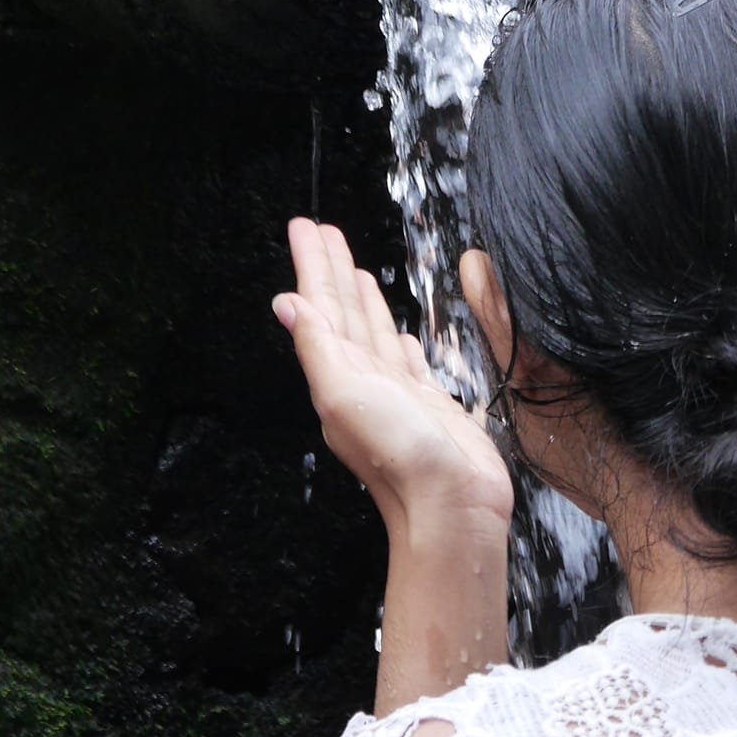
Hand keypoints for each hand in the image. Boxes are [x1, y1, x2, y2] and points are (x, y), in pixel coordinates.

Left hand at [274, 218, 512, 541]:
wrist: (451, 508)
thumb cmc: (400, 455)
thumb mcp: (345, 393)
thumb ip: (317, 346)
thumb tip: (285, 304)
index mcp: (337, 373)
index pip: (320, 304)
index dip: (313, 265)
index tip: (304, 228)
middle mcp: (362, 380)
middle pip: (344, 311)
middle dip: (333, 271)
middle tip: (325, 231)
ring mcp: (395, 393)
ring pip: (374, 331)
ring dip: (364, 299)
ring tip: (356, 270)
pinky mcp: (429, 406)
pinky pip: (409, 363)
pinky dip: (399, 341)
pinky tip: (398, 332)